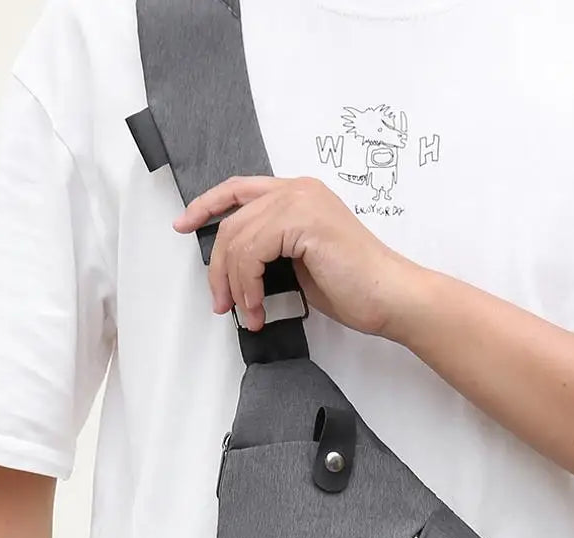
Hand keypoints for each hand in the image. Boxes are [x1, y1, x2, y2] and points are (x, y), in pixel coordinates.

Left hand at [173, 175, 416, 335]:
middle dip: (219, 267)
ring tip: (247, 313)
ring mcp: (301, 201)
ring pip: (238, 239)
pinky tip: (258, 307)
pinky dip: (248, 285)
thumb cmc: (355, 287)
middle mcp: (298, 189)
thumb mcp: (301, 263)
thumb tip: (236, 268)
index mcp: (300, 194)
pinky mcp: (302, 221)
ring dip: (235, 284)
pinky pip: (252, 252)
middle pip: (232, 221)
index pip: (240, 189)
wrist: (389, 295)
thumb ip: (271, 251)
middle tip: (221, 303)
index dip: (207, 205)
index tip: (183, 226)